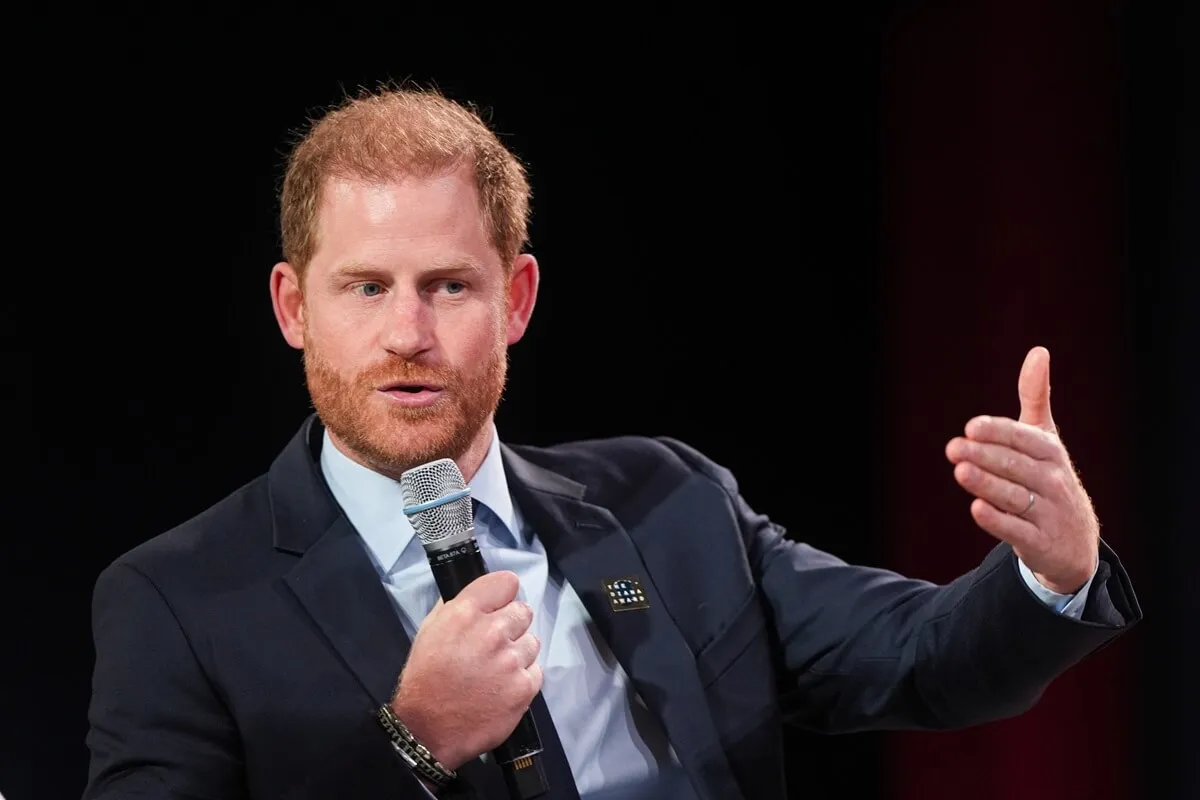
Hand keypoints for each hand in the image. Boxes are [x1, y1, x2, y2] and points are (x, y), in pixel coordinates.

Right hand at [391, 571, 541, 770]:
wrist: (428, 730)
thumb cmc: (425, 680)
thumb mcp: (429, 631)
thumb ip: (455, 607)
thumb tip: (478, 597)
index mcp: (466, 613)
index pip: (507, 583)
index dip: (503, 594)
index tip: (499, 605)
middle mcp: (493, 632)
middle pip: (523, 611)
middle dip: (511, 625)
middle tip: (495, 644)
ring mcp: (512, 660)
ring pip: (532, 642)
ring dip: (519, 652)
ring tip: (497, 669)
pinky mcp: (524, 687)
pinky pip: (536, 671)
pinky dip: (523, 678)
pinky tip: (503, 687)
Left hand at [945, 346, 1099, 593]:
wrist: (1075, 543)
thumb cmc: (1050, 479)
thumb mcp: (1046, 439)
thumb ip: (1036, 397)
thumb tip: (1038, 351)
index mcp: (1052, 453)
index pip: (1025, 439)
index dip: (999, 433)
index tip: (971, 427)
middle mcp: (1053, 482)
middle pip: (1017, 467)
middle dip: (985, 457)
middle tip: (954, 448)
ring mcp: (1049, 514)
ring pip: (1015, 496)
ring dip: (988, 484)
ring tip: (960, 472)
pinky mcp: (1040, 543)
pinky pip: (1018, 530)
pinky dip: (998, 521)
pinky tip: (977, 508)